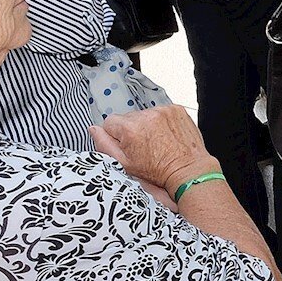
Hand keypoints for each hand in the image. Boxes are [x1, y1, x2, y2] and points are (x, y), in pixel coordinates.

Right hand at [91, 105, 216, 193]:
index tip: (127, 146)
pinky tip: (166, 135)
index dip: (116, 136)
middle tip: (143, 147)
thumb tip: (93, 129)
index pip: (109, 122)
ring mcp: (163, 111)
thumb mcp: (124, 164)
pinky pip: (160, 112)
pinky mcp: (176, 109)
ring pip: (144, 114)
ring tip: (157, 142)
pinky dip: (161, 121)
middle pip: (127, 118)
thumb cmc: (158, 171)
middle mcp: (146, 116)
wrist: (188, 169)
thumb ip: (104, 145)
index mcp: (130, 128)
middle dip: (131, 130)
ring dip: (147, 125)